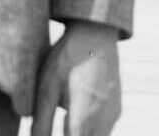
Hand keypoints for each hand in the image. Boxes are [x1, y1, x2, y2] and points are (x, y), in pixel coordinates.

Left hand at [31, 21, 120, 135]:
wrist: (94, 33)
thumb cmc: (66, 59)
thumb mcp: (47, 85)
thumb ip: (41, 118)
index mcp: (84, 117)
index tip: (50, 133)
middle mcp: (103, 121)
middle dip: (71, 135)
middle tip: (59, 124)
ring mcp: (113, 115)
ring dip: (81, 133)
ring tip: (65, 121)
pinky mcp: (117, 108)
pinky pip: (104, 129)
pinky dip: (91, 129)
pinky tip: (76, 111)